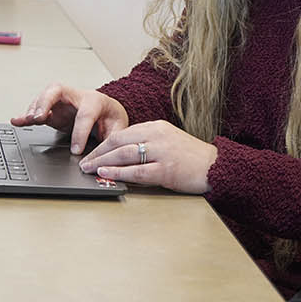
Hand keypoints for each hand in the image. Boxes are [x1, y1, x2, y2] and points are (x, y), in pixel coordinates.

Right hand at [10, 83, 128, 154]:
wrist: (108, 110)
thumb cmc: (111, 118)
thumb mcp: (118, 128)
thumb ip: (111, 140)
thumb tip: (105, 156)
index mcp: (95, 101)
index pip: (85, 114)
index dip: (80, 132)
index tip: (76, 150)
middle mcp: (76, 97)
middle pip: (58, 90)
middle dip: (47, 101)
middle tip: (41, 117)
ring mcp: (62, 101)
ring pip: (45, 96)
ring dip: (35, 107)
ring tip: (29, 119)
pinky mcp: (52, 110)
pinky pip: (37, 109)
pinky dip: (26, 115)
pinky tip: (16, 120)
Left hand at [79, 120, 216, 193]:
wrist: (216, 166)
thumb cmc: (192, 157)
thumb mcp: (168, 141)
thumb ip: (147, 143)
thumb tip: (120, 154)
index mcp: (156, 127)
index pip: (122, 132)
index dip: (103, 144)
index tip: (91, 152)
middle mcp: (157, 136)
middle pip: (118, 141)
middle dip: (98, 153)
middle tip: (83, 162)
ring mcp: (161, 152)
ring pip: (124, 155)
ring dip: (102, 162)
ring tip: (88, 169)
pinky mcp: (166, 169)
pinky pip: (136, 171)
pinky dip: (118, 173)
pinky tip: (106, 174)